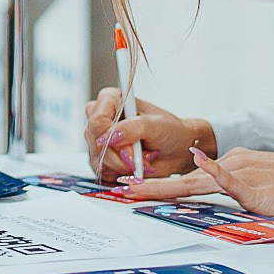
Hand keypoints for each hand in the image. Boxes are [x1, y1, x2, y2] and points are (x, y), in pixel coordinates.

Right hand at [82, 90, 213, 182]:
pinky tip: (136, 166)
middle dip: (119, 155)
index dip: (110, 137)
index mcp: (111, 100)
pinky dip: (121, 173)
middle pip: (95, 141)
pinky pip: (102, 171)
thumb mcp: (155, 125)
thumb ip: (133, 128)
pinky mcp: (102, 158)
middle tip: (140, 157)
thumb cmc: (169, 131)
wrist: (177, 149)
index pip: (96, 119)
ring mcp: (100, 140)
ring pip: (98, 159)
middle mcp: (102, 118)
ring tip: (143, 160)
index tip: (131, 149)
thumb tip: (111, 136)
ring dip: (123, 165)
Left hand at [127, 148, 273, 218]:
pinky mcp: (258, 190)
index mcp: (234, 165)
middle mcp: (234, 165)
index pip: (190, 178)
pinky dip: (214, 173)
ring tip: (136, 193)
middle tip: (120, 193)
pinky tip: (197, 166)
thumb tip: (219, 200)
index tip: (133, 190)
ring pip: (197, 182)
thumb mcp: (264, 188)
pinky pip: (231, 181)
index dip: (160, 186)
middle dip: (150, 188)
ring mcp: (245, 175)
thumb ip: (239, 193)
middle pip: (185, 180)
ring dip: (164, 188)